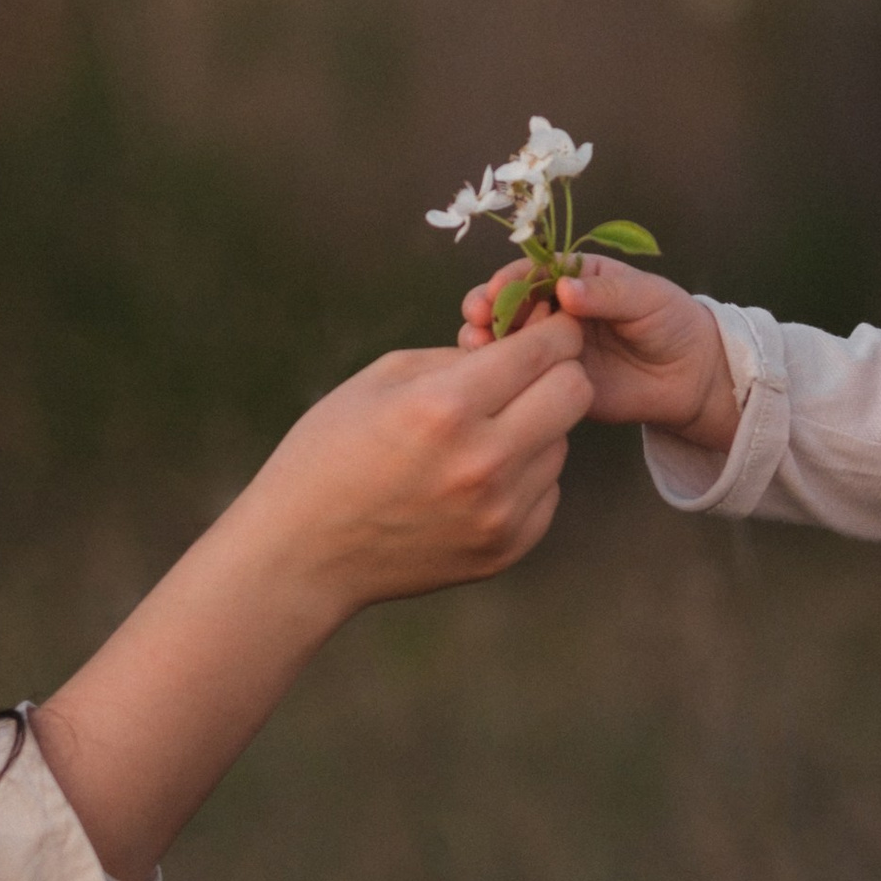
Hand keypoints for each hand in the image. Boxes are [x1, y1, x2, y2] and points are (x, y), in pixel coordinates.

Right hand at [237, 316, 590, 624]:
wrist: (304, 554)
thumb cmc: (330, 452)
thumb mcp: (381, 379)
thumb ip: (458, 356)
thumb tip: (519, 343)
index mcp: (446, 406)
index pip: (545, 349)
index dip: (552, 329)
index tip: (546, 327)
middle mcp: (484, 461)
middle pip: (575, 391)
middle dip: (556, 371)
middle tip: (524, 374)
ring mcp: (500, 513)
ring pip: (562, 443)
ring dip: (535, 427)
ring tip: (481, 435)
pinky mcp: (506, 549)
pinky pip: (547, 491)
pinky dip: (523, 476)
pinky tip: (476, 479)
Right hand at [461, 253, 737, 452]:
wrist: (692, 377)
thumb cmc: (671, 322)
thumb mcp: (647, 296)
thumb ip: (607, 293)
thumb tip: (565, 289)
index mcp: (575, 277)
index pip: (534, 271)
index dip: (512, 278)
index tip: (497, 290)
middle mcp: (555, 309)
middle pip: (510, 303)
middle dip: (488, 306)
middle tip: (477, 317)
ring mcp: (550, 347)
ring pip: (507, 338)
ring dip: (487, 337)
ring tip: (477, 343)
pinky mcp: (552, 381)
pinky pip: (521, 375)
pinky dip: (501, 372)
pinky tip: (490, 374)